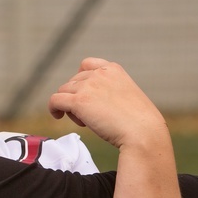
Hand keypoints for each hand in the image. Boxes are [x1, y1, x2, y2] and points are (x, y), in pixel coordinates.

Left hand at [48, 58, 166, 149]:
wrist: (143, 133)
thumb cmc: (140, 123)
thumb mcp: (128, 97)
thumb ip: (112, 92)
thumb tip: (94, 102)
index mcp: (113, 69)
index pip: (87, 65)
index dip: (81, 79)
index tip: (83, 92)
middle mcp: (99, 74)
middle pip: (74, 81)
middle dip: (77, 96)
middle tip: (89, 116)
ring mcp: (88, 86)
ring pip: (64, 91)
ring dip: (69, 105)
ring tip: (83, 121)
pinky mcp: (79, 101)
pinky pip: (55, 100)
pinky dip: (53, 108)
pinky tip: (57, 116)